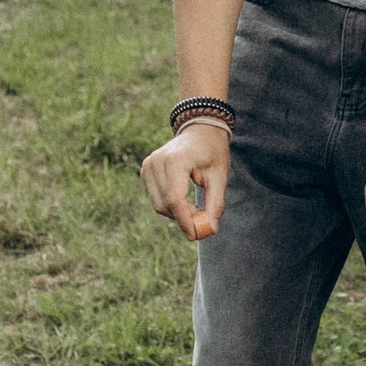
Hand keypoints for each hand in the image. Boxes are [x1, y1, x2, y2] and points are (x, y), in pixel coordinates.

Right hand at [142, 120, 231, 242]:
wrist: (200, 130)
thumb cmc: (212, 151)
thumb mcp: (220, 176)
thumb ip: (215, 203)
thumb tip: (211, 229)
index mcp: (175, 160)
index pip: (175, 199)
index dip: (184, 220)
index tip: (195, 235)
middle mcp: (156, 162)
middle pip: (165, 205)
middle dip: (183, 218)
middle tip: (202, 220)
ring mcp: (148, 165)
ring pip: (158, 205)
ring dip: (177, 213)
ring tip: (195, 206)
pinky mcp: (145, 170)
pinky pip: (155, 198)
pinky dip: (169, 205)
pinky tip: (184, 199)